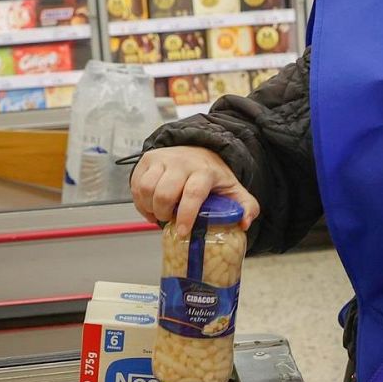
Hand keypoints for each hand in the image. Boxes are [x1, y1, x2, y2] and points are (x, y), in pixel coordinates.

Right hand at [130, 146, 259, 236]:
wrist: (199, 150)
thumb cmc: (214, 176)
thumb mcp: (234, 190)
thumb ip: (246, 207)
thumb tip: (244, 223)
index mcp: (204, 170)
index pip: (193, 193)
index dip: (186, 215)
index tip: (183, 232)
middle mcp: (181, 162)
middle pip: (164, 193)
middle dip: (164, 213)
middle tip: (170, 221)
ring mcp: (162, 159)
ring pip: (146, 188)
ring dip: (149, 207)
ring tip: (160, 213)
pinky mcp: (147, 159)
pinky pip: (135, 185)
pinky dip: (140, 201)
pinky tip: (151, 206)